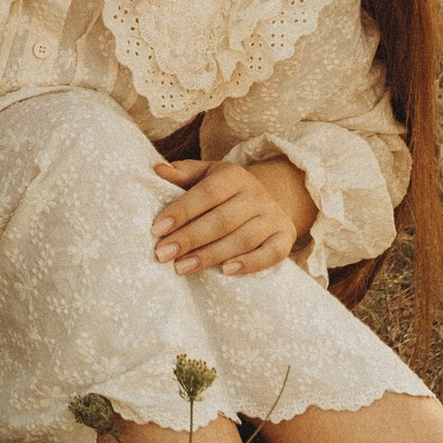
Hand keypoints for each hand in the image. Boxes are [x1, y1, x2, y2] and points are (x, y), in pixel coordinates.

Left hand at [150, 155, 306, 279]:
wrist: (265, 201)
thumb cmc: (223, 192)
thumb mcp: (205, 176)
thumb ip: (183, 174)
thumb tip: (158, 171)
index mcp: (235, 175)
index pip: (207, 193)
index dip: (182, 211)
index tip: (157, 229)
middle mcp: (257, 194)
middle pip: (222, 220)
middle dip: (190, 238)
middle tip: (162, 254)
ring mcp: (273, 217)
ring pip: (243, 239)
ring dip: (210, 255)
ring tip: (181, 267)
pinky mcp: (285, 238)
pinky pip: (270, 254)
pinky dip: (250, 264)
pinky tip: (225, 271)